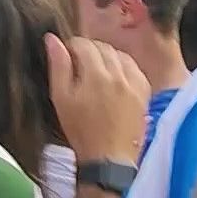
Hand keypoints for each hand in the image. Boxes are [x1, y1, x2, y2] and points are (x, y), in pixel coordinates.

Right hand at [45, 34, 149, 163]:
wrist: (109, 158)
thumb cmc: (81, 130)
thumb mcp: (61, 98)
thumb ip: (58, 66)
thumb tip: (52, 39)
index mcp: (96, 75)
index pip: (83, 44)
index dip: (71, 47)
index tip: (66, 56)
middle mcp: (118, 74)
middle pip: (102, 47)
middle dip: (88, 50)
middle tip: (78, 64)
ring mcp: (134, 83)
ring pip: (119, 55)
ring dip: (106, 56)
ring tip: (96, 70)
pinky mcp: (144, 92)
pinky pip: (134, 68)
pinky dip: (123, 66)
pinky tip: (114, 76)